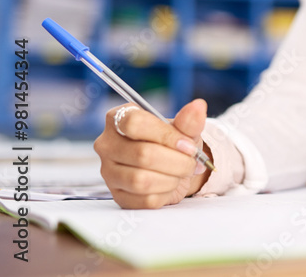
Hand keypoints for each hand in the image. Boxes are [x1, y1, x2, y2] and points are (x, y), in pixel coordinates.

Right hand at [94, 99, 211, 208]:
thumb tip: (198, 106)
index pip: (135, 123)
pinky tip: (171, 184)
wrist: (173, 165)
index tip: (188, 145)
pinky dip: (166, 193)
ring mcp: (108, 171)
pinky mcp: (117, 195)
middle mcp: (107, 144)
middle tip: (193, 163)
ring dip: (172, 178)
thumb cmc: (174, 142)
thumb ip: (189, 120)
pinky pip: (144, 199)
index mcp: (119, 118)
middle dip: (178, 161)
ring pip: (141, 180)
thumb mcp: (184, 128)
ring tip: (182, 173)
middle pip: (142, 155)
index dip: (167, 136)